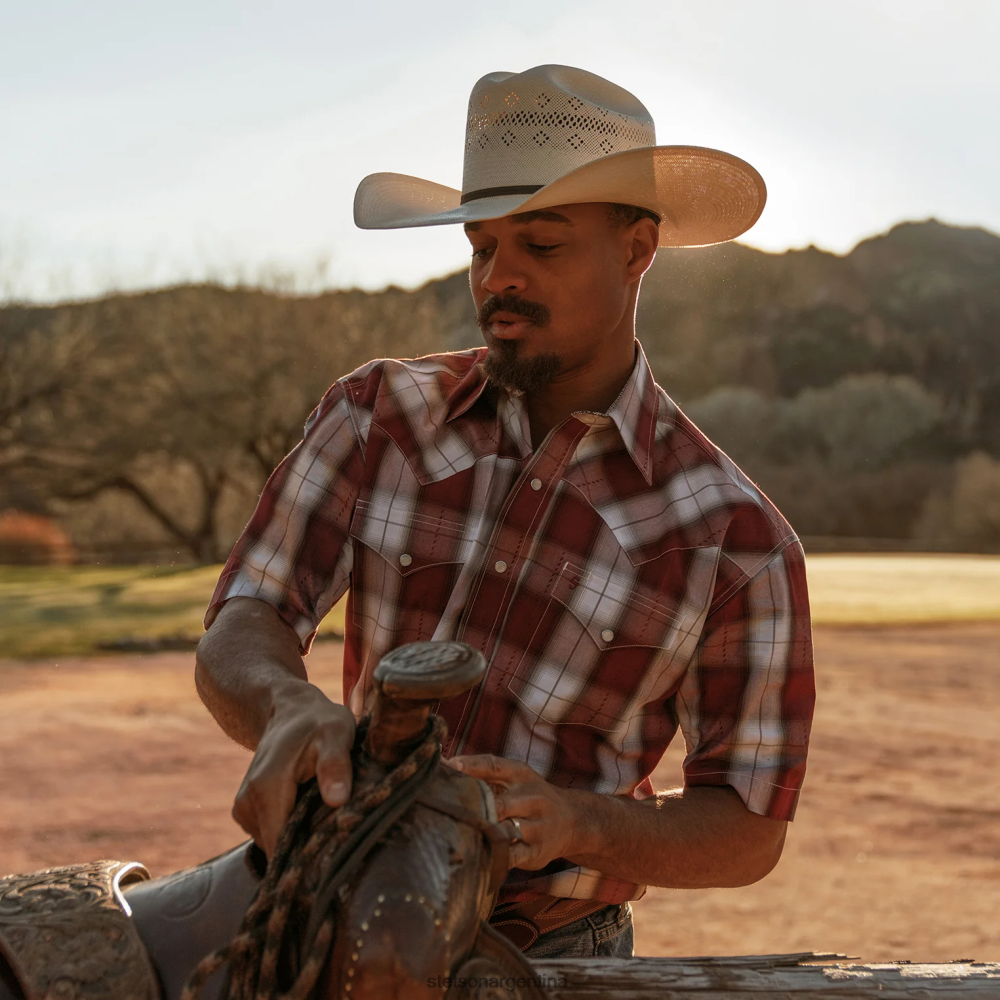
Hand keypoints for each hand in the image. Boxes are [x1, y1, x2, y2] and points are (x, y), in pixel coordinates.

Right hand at [232, 682, 354, 856]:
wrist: (292, 710)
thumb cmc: (319, 722)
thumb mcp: (336, 735)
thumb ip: (335, 766)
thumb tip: (338, 799)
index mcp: (266, 789)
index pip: (280, 848)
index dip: (305, 861)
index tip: (331, 861)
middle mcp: (247, 803)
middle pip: (277, 849)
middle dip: (306, 851)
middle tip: (336, 837)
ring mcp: (244, 808)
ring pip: (275, 844)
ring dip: (299, 839)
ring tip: (324, 817)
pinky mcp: (248, 811)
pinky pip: (272, 834)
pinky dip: (292, 830)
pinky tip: (310, 813)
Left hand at [446, 754, 578, 869]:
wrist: (571, 820)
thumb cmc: (528, 796)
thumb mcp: (514, 778)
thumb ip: (482, 773)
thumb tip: (441, 765)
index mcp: (522, 775)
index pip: (494, 766)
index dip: (471, 766)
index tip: (449, 766)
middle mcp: (532, 798)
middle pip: (500, 804)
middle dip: (475, 810)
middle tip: (446, 810)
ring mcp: (537, 826)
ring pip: (505, 832)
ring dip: (483, 835)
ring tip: (456, 836)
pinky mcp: (537, 852)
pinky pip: (512, 857)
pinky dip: (493, 858)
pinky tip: (475, 857)